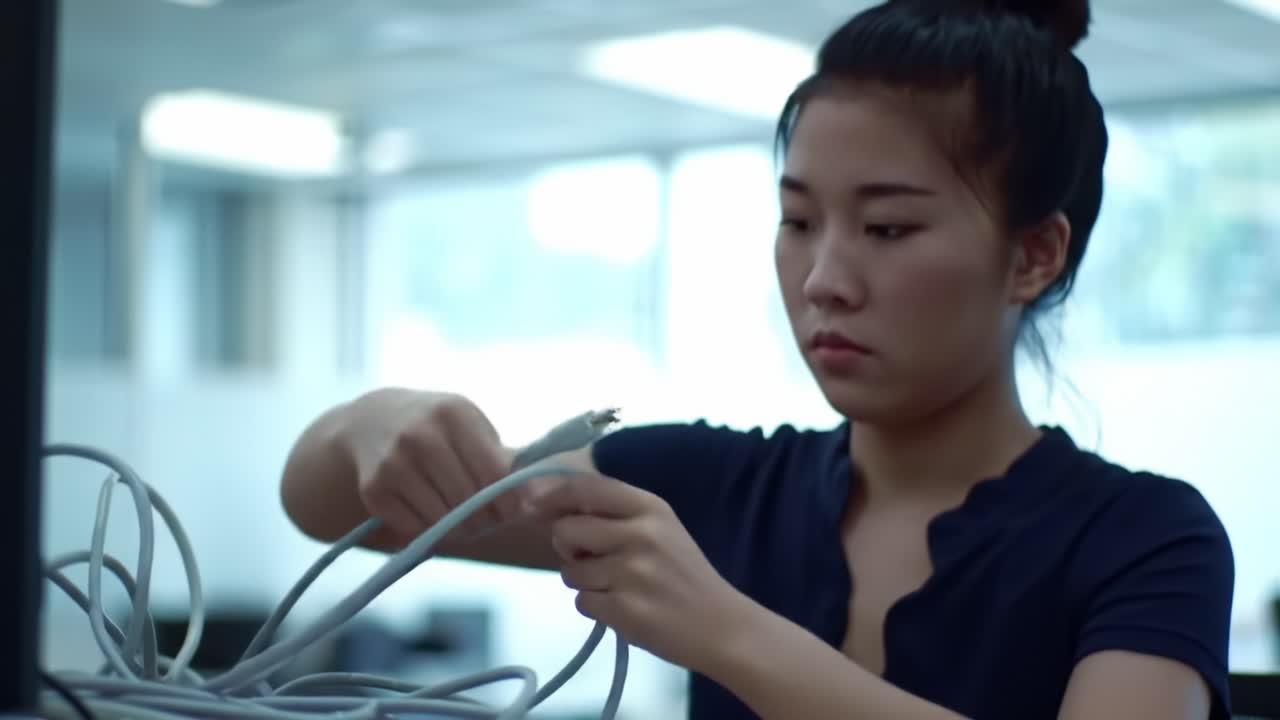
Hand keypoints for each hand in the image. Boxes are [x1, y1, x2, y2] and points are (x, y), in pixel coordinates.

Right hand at [345, 389, 516, 539]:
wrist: (373, 421)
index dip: (508, 501)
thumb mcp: (468, 423)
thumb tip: (527, 498)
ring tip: (464, 520)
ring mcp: (394, 463)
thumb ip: (497, 455)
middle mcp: (421, 436)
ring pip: (442, 519)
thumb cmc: (436, 425)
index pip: (493, 473)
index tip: (514, 512)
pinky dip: (429, 531)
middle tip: (489, 521)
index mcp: (454, 414)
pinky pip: (415, 528)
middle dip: (485, 519)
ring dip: (459, 529)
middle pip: (468, 501)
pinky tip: (434, 516)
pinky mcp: (374, 490)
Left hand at [523, 473, 753, 672]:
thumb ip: (616, 516)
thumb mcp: (661, 530)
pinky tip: (625, 609)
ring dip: (584, 582)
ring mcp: (631, 572)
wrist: (722, 625)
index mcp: (650, 508)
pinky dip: (596, 608)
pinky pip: (582, 602)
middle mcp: (640, 534)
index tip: (534, 508)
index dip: (552, 496)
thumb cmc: (685, 576)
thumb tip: (555, 511)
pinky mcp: (624, 609)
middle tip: (590, 558)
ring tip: (619, 588)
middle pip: (566, 530)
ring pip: (570, 571)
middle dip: (567, 547)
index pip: (585, 488)